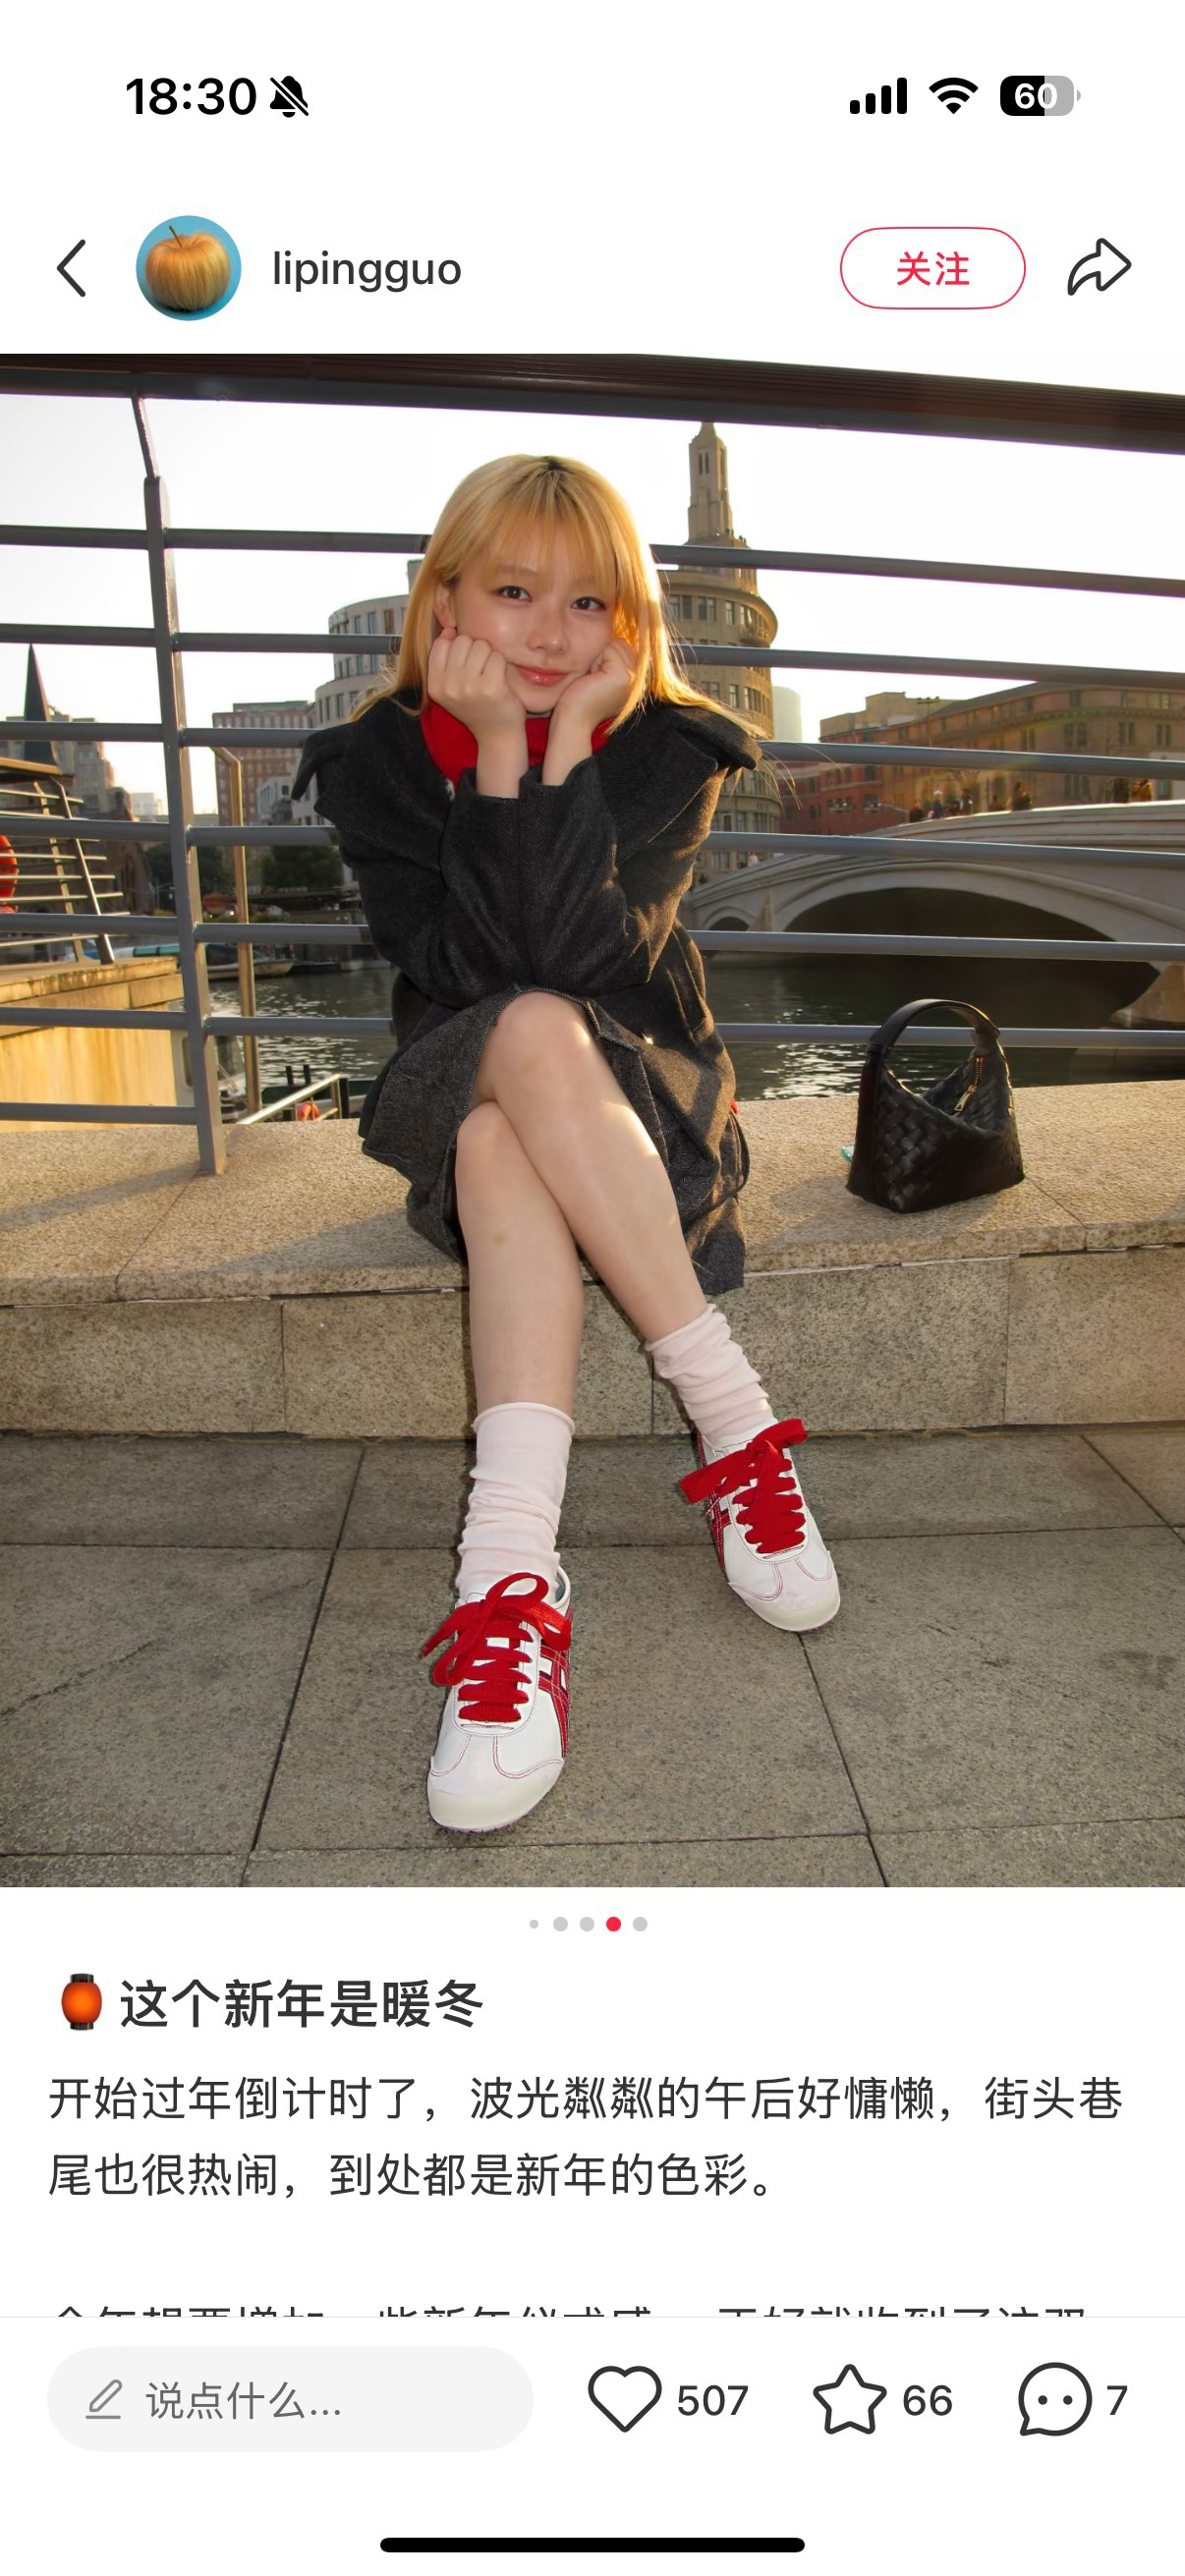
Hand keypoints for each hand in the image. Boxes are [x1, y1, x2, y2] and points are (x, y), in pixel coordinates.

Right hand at [428, 625, 525, 740]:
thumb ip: (445, 657)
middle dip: (475, 650)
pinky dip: (502, 664)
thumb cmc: (476, 706)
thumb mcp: (451, 686)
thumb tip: (449, 630)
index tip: (465, 664)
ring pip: (480, 645)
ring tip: (490, 674)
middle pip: (462, 641)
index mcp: (434, 685)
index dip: (456, 647)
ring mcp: (469, 687)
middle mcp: (448, 686)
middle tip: (481, 670)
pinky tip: (500, 679)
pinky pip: (496, 656)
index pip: (441, 644)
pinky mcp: (491, 688)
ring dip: (489, 655)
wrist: (496, 735)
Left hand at [550, 636, 637, 733]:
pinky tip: (592, 680)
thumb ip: (612, 661)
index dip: (604, 657)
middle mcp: (638, 679)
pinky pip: (608, 649)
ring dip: (599, 659)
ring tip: (593, 680)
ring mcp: (634, 678)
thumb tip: (613, 637)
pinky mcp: (623, 675)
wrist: (573, 720)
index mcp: (634, 680)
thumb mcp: (600, 677)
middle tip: (593, 680)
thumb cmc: (579, 700)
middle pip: (620, 643)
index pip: (623, 647)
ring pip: (615, 644)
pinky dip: (596, 661)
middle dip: (602, 656)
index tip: (596, 679)